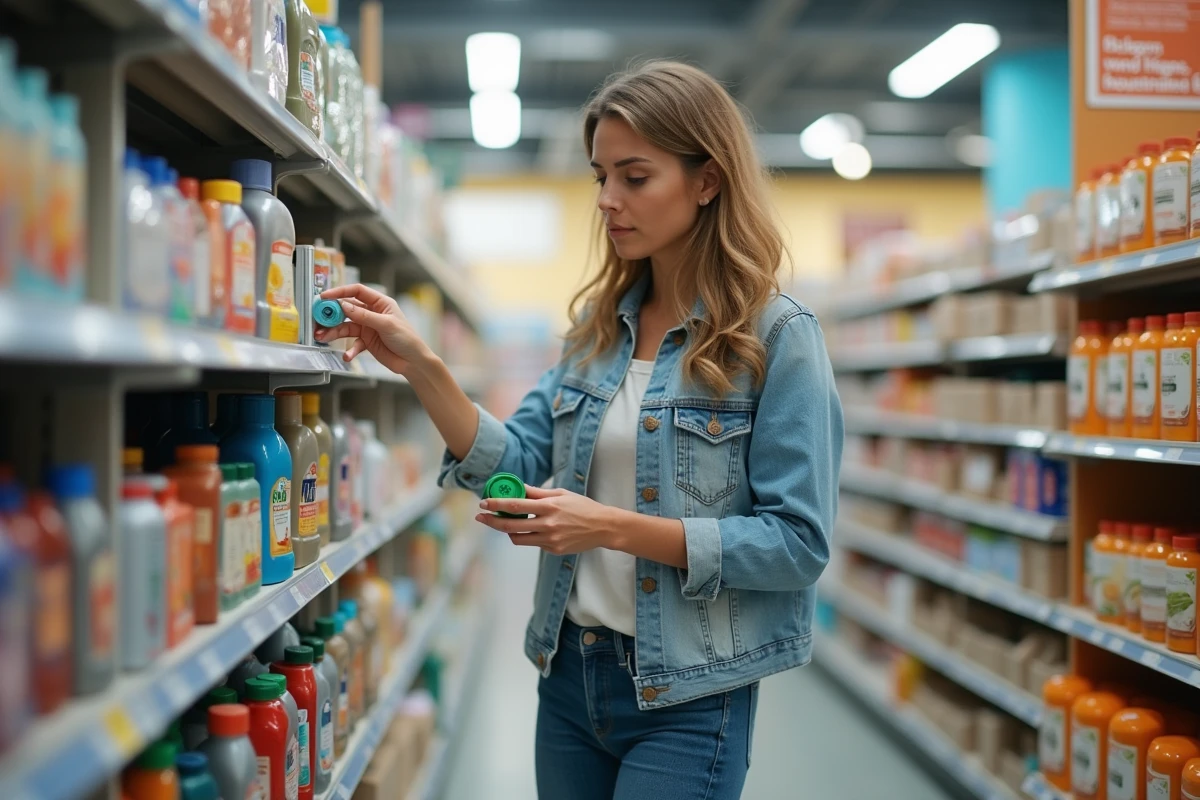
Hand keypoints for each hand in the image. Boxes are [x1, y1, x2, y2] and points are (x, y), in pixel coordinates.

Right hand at [314, 284, 430, 374]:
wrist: (413, 362)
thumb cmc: (407, 339)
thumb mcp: (386, 325)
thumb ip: (364, 316)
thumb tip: (344, 306)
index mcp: (380, 303)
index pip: (357, 291)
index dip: (340, 292)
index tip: (324, 296)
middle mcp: (372, 313)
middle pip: (347, 309)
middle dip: (332, 315)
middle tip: (318, 319)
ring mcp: (368, 327)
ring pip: (346, 327)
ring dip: (334, 332)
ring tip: (322, 338)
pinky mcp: (366, 342)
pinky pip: (353, 343)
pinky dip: (349, 350)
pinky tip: (347, 356)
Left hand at [476, 485, 618, 555]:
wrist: (603, 527)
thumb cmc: (582, 507)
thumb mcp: (561, 494)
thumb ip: (538, 492)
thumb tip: (518, 487)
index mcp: (549, 506)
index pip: (516, 505)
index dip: (497, 504)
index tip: (483, 503)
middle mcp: (548, 524)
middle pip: (511, 525)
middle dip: (492, 521)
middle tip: (480, 517)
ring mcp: (550, 539)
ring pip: (518, 538)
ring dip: (507, 531)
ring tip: (503, 523)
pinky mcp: (553, 550)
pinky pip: (533, 543)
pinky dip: (528, 536)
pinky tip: (533, 529)